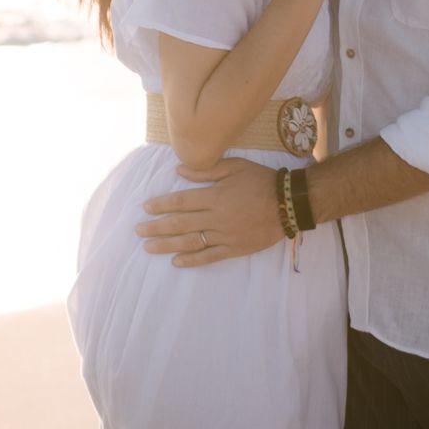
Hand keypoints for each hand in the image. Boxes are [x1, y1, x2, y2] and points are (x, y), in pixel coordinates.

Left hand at [137, 159, 285, 265]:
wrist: (290, 204)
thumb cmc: (261, 181)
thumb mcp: (235, 167)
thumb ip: (206, 170)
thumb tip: (179, 171)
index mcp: (214, 196)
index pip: (181, 201)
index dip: (161, 205)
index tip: (146, 208)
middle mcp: (216, 217)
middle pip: (180, 224)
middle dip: (157, 227)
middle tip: (139, 231)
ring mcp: (225, 235)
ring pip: (191, 241)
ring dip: (167, 245)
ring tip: (149, 247)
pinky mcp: (235, 248)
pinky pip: (210, 256)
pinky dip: (192, 260)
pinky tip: (176, 261)